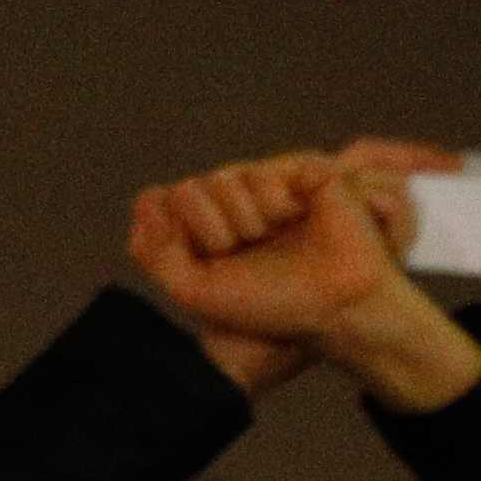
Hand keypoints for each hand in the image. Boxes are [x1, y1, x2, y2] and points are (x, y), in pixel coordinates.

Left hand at [126, 148, 478, 405]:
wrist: (332, 309)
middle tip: (248, 252)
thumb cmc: (269, 304)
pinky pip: (262, 173)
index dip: (180, 239)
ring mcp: (268, 185)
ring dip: (246, 222)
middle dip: (212, 233)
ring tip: (274, 236)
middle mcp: (234, 203)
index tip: (213, 264)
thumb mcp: (192, 288)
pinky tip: (297, 217)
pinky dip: (274, 203)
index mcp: (205, 228)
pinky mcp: (303, 172)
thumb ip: (153, 249)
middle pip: (186, 190)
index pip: (160, 204)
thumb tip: (148, 196)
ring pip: (221, 178)